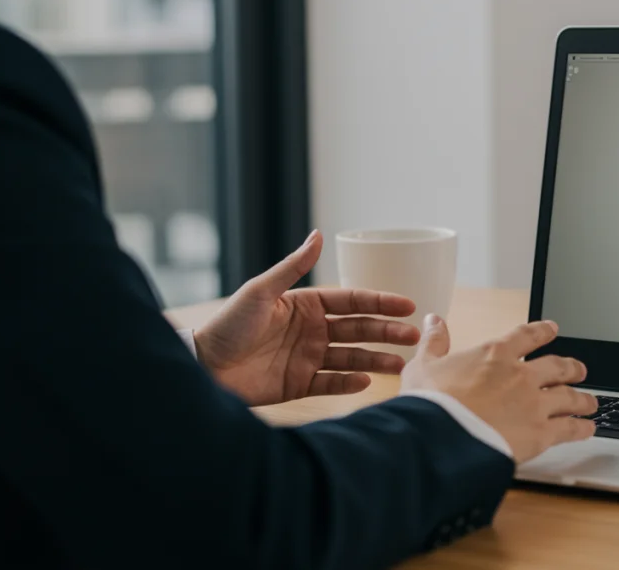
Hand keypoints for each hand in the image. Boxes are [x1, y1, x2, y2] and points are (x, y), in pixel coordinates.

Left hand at [196, 231, 420, 405]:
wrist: (203, 367)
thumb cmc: (228, 324)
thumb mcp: (261, 291)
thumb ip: (293, 267)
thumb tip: (318, 234)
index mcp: (305, 305)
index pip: (351, 301)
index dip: (380, 302)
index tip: (408, 305)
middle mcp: (312, 331)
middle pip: (358, 329)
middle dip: (387, 332)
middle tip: (415, 337)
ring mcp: (307, 358)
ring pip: (351, 358)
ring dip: (376, 359)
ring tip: (401, 363)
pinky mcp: (299, 384)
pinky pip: (331, 383)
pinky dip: (349, 383)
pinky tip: (367, 381)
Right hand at [401, 315, 597, 463]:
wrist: (442, 438)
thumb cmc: (430, 404)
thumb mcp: (423, 366)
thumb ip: (434, 343)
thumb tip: (434, 321)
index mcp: (494, 355)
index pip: (526, 336)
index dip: (542, 331)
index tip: (552, 329)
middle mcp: (521, 375)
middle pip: (557, 366)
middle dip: (571, 367)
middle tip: (580, 370)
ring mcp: (535, 404)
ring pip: (569, 397)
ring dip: (582, 398)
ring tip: (591, 401)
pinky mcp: (541, 434)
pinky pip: (569, 428)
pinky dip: (581, 428)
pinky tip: (587, 428)